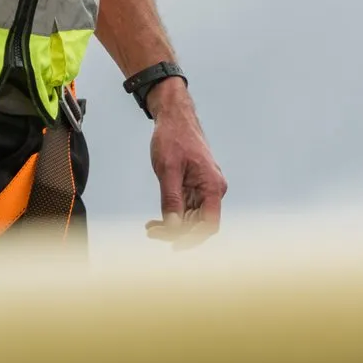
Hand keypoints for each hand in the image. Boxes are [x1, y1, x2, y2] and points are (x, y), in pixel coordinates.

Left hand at [146, 81, 225, 240]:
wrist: (174, 117)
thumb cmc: (173, 137)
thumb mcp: (168, 168)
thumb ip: (171, 199)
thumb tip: (173, 227)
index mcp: (212, 186)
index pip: (209, 224)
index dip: (193, 239)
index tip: (173, 246)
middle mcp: (212, 190)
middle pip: (198, 225)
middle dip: (176, 233)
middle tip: (151, 233)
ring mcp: (204, 190)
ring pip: (191, 220)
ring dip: (172, 227)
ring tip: (150, 228)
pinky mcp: (194, 188)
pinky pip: (185, 210)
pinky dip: (172, 217)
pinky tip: (155, 222)